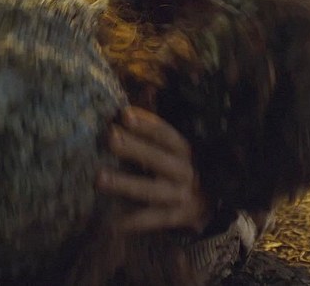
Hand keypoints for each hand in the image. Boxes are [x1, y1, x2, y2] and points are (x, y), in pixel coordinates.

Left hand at [96, 106, 210, 233]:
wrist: (211, 203)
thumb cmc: (182, 166)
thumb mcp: (174, 145)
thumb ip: (155, 124)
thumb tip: (144, 89)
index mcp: (184, 148)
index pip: (165, 134)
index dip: (146, 124)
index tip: (124, 114)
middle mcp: (185, 171)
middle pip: (158, 159)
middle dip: (134, 148)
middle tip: (109, 137)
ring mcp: (181, 196)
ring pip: (152, 190)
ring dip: (125, 184)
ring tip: (98, 178)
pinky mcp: (176, 218)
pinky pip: (153, 220)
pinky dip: (133, 221)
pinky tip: (111, 220)